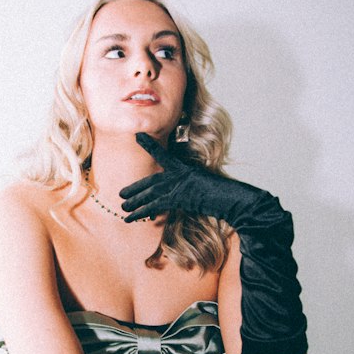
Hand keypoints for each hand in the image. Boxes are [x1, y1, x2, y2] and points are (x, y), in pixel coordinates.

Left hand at [119, 133, 262, 225]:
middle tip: (121, 194)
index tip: (137, 137)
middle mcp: (181, 174)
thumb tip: (181, 194)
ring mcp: (180, 185)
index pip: (163, 155)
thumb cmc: (223, 195)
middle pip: (152, 181)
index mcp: (186, 168)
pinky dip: (143, 211)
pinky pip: (156, 205)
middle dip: (136, 188)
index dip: (149, 146)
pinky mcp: (180, 197)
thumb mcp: (206, 186)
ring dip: (136, 202)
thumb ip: (191, 188)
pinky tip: (133, 217)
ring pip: (151, 193)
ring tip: (123, 208)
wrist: (233, 199)